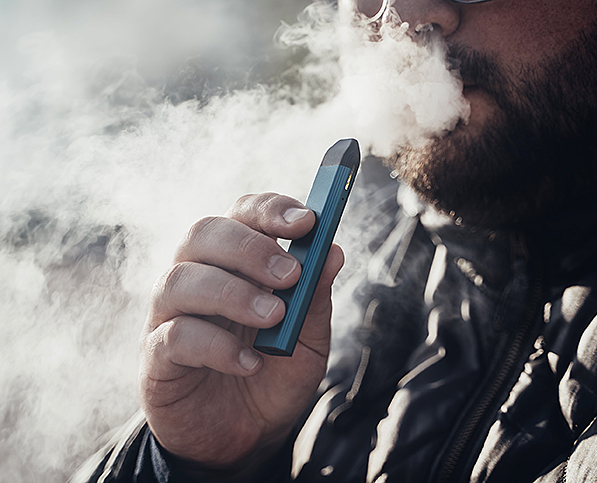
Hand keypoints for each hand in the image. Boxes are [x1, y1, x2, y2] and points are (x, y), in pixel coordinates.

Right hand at [139, 193, 343, 470]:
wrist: (246, 437)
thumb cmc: (276, 376)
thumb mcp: (308, 339)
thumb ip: (315, 298)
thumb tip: (333, 251)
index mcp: (235, 263)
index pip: (242, 214)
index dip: (270, 210)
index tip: (307, 222)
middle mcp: (197, 277)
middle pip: (203, 233)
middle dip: (250, 248)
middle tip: (290, 274)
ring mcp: (170, 315)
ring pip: (181, 280)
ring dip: (233, 293)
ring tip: (274, 317)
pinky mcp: (156, 357)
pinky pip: (174, 336)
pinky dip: (216, 346)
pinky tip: (250, 363)